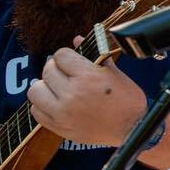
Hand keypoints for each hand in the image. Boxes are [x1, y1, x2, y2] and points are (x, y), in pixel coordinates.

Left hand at [27, 47, 146, 147]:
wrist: (133, 130)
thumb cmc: (127, 101)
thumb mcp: (115, 73)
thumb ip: (94, 55)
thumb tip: (76, 39)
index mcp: (87, 77)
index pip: (60, 55)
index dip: (67, 56)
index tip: (73, 62)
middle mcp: (72, 94)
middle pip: (47, 70)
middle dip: (57, 69)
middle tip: (66, 75)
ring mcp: (63, 112)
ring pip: (36, 90)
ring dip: (45, 86)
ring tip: (57, 88)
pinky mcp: (59, 127)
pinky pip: (36, 111)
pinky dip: (42, 105)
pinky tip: (54, 103)